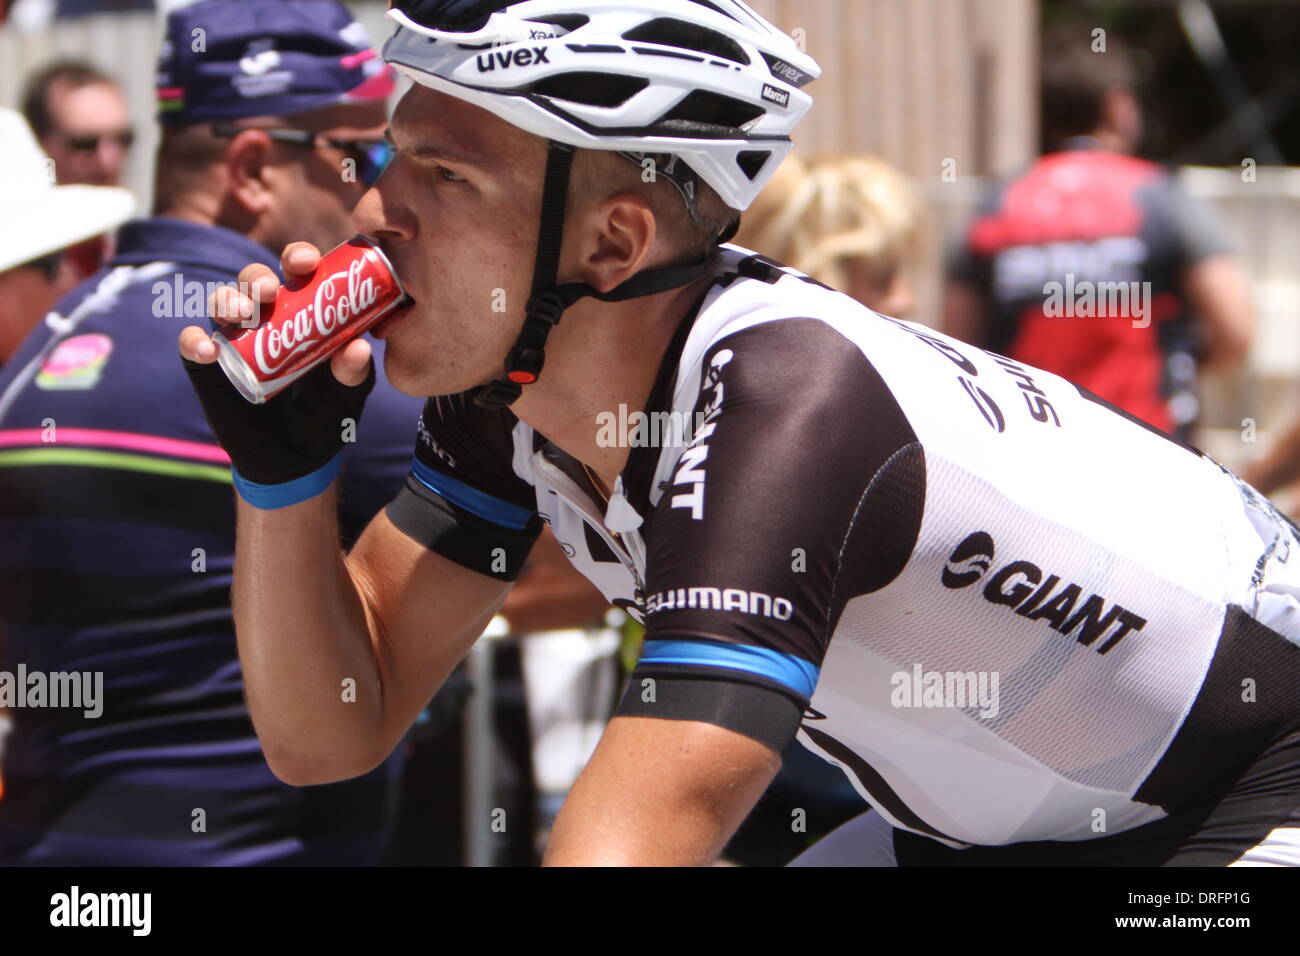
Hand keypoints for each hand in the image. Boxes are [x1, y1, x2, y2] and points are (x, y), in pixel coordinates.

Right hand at [178, 242, 377, 486]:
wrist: (296, 458)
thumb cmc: (327, 414)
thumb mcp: (348, 394)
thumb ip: (354, 372)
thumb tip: (359, 347)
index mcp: (303, 311)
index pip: (297, 273)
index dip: (298, 258)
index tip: (306, 262)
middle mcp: (265, 317)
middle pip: (254, 280)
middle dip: (258, 277)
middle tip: (270, 290)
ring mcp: (234, 339)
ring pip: (222, 303)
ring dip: (228, 300)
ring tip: (242, 314)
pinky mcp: (208, 366)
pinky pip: (193, 344)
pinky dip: (194, 341)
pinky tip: (207, 349)